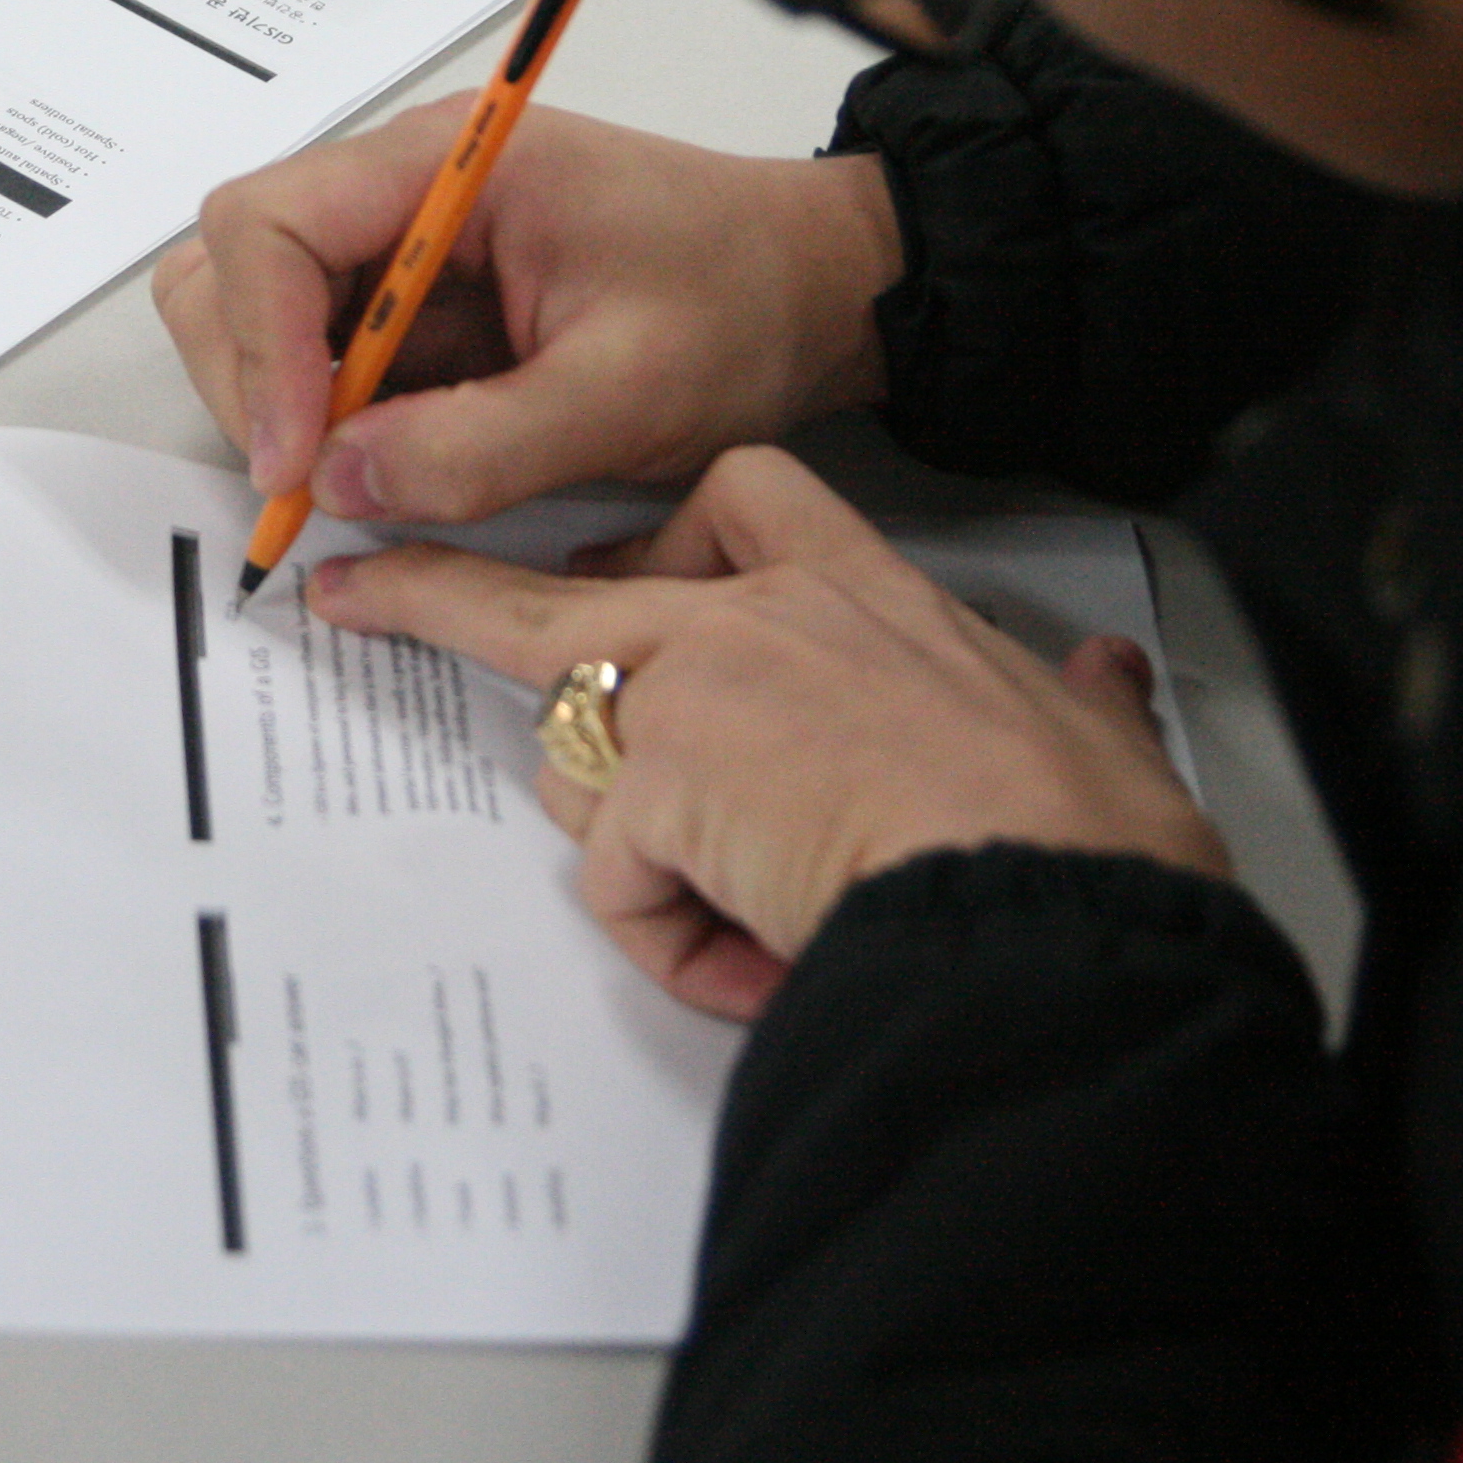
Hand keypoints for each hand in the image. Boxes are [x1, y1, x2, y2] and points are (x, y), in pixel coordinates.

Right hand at [153, 106, 901, 523]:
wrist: (818, 289)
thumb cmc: (742, 307)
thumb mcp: (624, 394)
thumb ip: (478, 445)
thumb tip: (335, 482)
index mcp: (448, 164)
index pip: (271, 222)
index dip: (260, 347)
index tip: (298, 460)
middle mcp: (401, 183)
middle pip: (234, 257)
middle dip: (251, 375)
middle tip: (310, 483)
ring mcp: (401, 239)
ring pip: (259, 304)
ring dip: (278, 397)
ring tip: (348, 476)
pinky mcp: (416, 298)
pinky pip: (321, 351)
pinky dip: (320, 417)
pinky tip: (380, 467)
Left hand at [309, 447, 1223, 1020]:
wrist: (1044, 901)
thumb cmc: (1074, 831)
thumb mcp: (1088, 738)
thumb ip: (1081, 703)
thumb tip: (1104, 683)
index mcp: (863, 595)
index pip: (742, 505)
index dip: (665, 543)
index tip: (614, 573)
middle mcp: (762, 620)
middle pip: (560, 596)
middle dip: (441, 592)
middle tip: (358, 593)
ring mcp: (695, 693)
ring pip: (577, 758)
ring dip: (649, 861)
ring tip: (765, 919)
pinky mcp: (656, 782)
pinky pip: (622, 885)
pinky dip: (683, 945)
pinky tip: (766, 957)